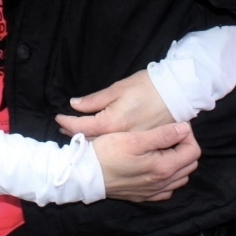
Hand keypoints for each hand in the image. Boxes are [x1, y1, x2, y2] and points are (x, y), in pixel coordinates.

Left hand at [57, 70, 174, 136]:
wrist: (176, 93)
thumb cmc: (147, 86)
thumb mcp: (118, 89)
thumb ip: (95, 100)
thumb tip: (74, 104)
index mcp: (112, 122)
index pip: (82, 126)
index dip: (67, 122)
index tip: (58, 118)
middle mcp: (119, 138)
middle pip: (90, 140)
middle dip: (75, 134)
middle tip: (64, 129)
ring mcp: (131, 144)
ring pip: (103, 146)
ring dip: (88, 140)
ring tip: (78, 135)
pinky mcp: (141, 146)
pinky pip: (118, 149)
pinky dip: (106, 145)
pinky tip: (100, 141)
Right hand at [93, 123, 199, 201]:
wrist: (84, 175)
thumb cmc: (107, 152)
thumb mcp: (134, 138)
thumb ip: (162, 135)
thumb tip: (184, 129)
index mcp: (163, 168)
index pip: (193, 151)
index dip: (187, 135)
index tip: (174, 125)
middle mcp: (162, 183)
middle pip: (189, 164)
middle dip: (184, 146)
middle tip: (168, 133)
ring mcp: (153, 192)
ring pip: (180, 177)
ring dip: (177, 161)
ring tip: (161, 147)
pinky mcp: (143, 196)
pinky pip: (167, 189)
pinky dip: (168, 176)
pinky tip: (155, 165)